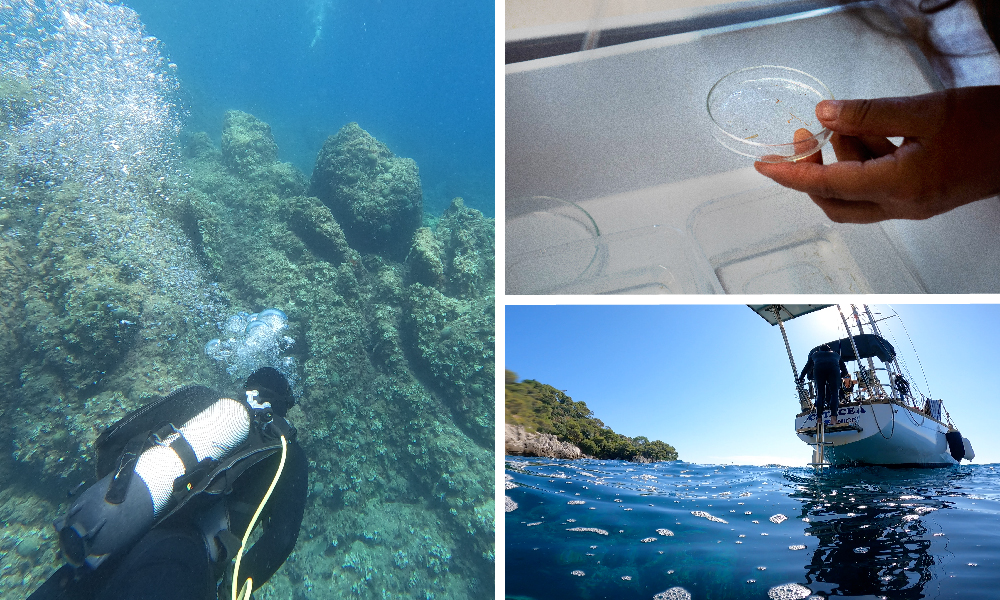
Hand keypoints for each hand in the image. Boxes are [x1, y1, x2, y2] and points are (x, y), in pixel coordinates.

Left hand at [754, 86, 999, 222]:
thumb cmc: (991, 128)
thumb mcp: (925, 111)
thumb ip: (869, 114)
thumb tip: (825, 114)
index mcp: (898, 186)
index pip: (827, 185)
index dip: (791, 174)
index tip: (764, 165)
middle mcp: (902, 205)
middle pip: (834, 200)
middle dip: (812, 170)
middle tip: (803, 137)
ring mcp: (912, 204)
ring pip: (856, 193)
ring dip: (841, 162)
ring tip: (846, 124)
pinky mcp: (921, 196)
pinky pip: (877, 186)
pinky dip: (864, 162)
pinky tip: (870, 133)